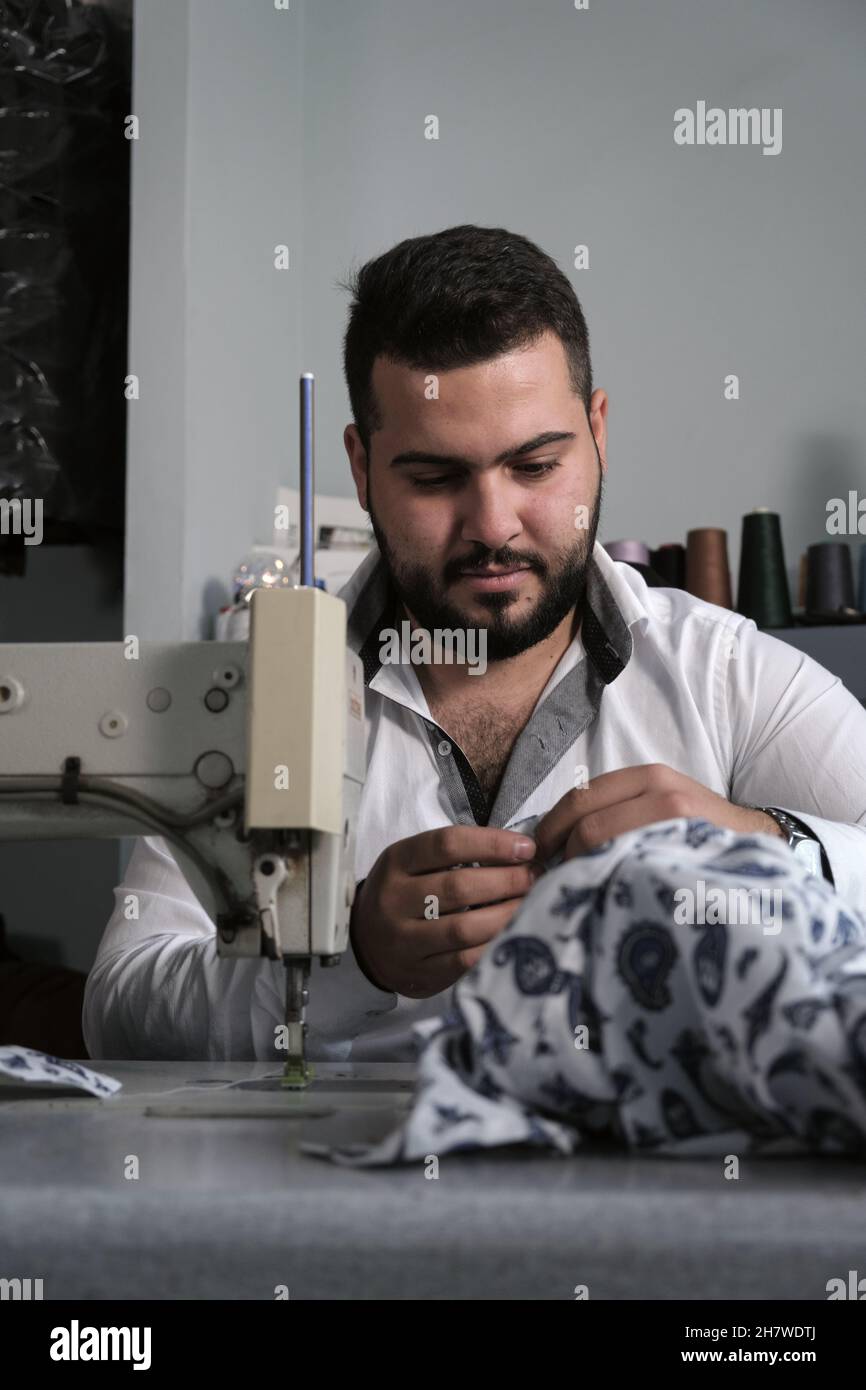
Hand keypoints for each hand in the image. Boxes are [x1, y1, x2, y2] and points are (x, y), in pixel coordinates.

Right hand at [350, 825, 541, 997]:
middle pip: (459, 887)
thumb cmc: (406, 893)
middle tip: (535, 878)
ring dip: (507, 914)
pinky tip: (513, 933)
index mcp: (396, 861)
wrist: (366, 943)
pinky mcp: (417, 973)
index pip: (447, 844)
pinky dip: (494, 945)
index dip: (493, 843)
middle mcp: (394, 899)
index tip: (527, 848)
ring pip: (463, 928)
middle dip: (507, 880)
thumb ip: (456, 854)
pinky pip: (463, 962)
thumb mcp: (415, 863)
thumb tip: (520, 851)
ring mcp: (403, 940)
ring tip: (532, 904)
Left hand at [533, 764, 784, 865]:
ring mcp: (677, 819)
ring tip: (583, 889)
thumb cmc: (699, 831)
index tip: (541, 855)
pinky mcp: (688, 849)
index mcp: (647, 777)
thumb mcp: (660, 805)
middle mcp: (661, 790)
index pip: (580, 798)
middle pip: (586, 823)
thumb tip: (555, 840)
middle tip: (560, 879)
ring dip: (584, 870)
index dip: (551, 829)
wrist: (762, 844)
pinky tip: (610, 897)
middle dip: (565, 854)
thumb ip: (617, 811)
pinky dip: (611, 882)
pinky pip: (631, 867)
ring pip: (603, 845)